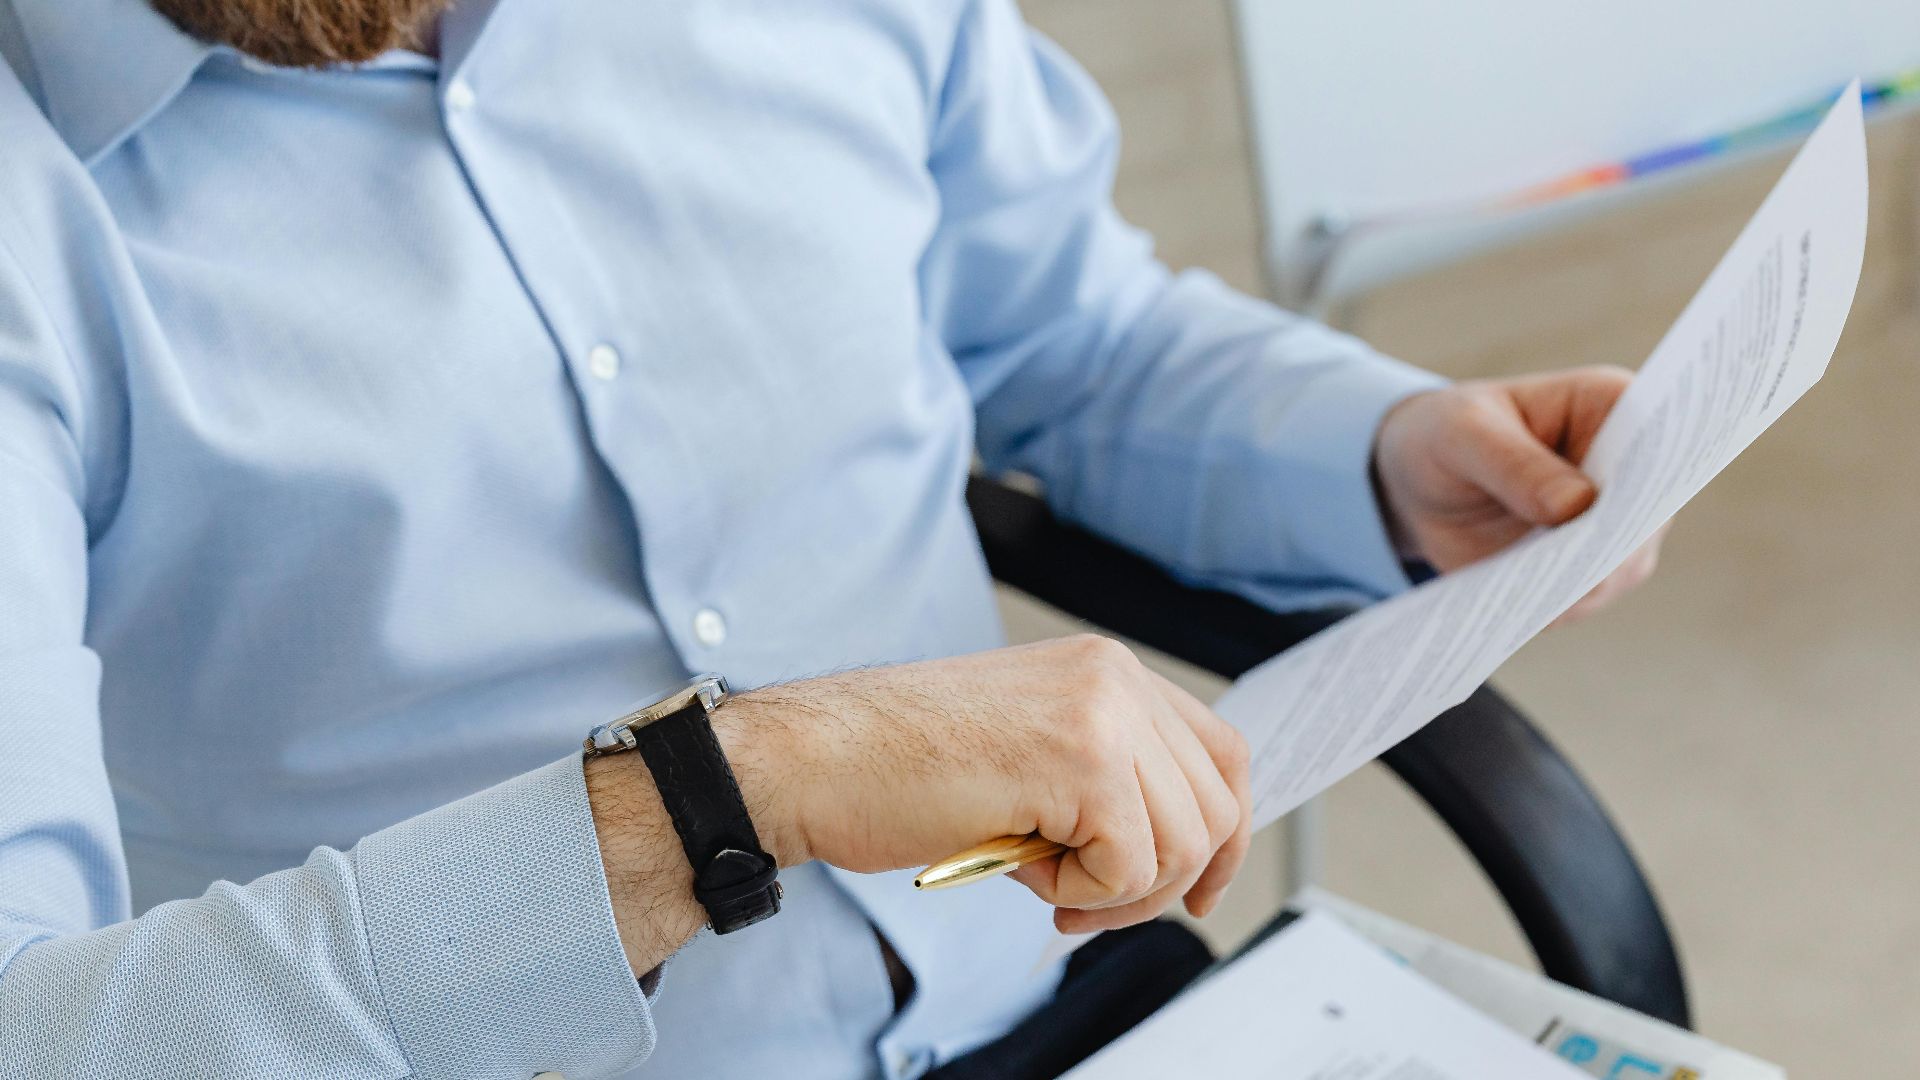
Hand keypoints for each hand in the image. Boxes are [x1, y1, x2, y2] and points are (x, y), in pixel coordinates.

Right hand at [720, 636, 1251, 934]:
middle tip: (1085, 905)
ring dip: (1114, 893)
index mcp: (1106, 668)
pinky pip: (1132, 870)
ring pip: (1184, 845)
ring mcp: (1103, 714)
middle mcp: (1115, 677)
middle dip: (1163, 881)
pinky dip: (1080, 897)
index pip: (1221, 753)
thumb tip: (1178, 850)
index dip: (1221, 833)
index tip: (1194, 887)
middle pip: (1216, 806)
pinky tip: (1020, 868)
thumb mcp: (1029, 751)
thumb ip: (1105, 775)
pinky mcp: (1083, 763)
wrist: (815, 761)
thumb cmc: (896, 765)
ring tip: (1039, 878)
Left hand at [1372, 366, 1664, 622]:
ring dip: (1584, 584)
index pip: (1657, 438)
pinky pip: (1584, 596)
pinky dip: (1557, 605)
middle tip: (1578, 571)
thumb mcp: (1464, 435)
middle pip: (1648, 514)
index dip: (1651, 474)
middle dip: (1615, 545)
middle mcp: (1630, 468)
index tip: (1625, 506)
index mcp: (1612, 406)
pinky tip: (1523, 608)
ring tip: (1539, 596)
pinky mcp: (1588, 568)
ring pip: (1622, 566)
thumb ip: (1515, 464)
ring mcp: (1616, 524)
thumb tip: (1577, 506)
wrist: (1421, 483)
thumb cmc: (1449, 434)